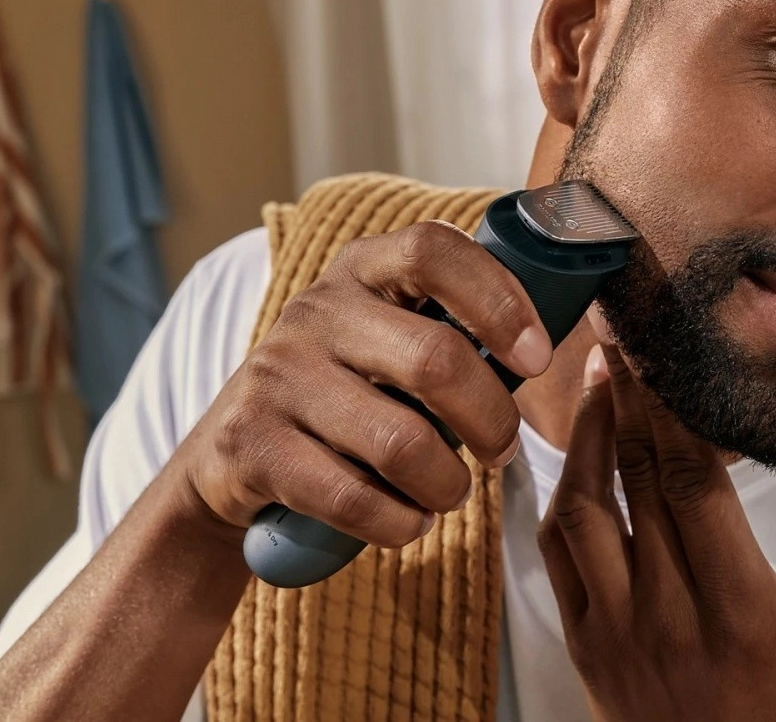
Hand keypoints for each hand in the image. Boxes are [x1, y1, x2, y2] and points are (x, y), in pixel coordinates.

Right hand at [177, 221, 552, 547]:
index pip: (434, 252)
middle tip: (501, 451)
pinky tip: (407, 522)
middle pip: (435, 360)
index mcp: (360, 270)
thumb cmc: (346, 394)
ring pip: (401, 443)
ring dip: (447, 485)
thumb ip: (452, 330)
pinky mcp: (251, 444)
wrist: (230, 455)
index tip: (536, 357)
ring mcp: (276, 376)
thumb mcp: (385, 338)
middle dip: (491, 420)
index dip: (498, 300)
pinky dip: (399, 523)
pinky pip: (354, 498)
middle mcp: (314, 311)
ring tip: (449, 493)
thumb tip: (544, 349)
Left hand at [538, 341, 775, 720]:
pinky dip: (557, 503)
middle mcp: (668, 614)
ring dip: (586, 441)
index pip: (692, 486)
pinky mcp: (587, 653)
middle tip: (622, 340)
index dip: (672, 413)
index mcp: (742, 612)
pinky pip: (557, 561)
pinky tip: (571, 464)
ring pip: (580, 514)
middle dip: (627, 402)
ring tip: (598, 386)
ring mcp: (617, 634)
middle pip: (634, 481)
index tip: (666, 359)